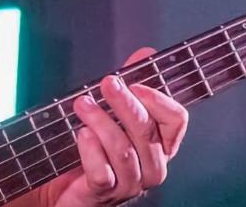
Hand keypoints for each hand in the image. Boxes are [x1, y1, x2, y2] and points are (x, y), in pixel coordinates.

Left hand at [46, 48, 187, 206]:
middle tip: (107, 84)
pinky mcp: (104, 194)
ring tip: (82, 105)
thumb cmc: (97, 149)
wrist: (69, 188)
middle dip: (126, 104)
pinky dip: (91, 151)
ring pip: (124, 150)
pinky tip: (81, 135)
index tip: (134, 82)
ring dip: (101, 122)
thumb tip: (146, 53)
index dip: (158, 99)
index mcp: (161, 144)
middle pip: (148, 131)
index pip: (176, 120)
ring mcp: (131, 184)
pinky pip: (103, 173)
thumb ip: (131, 86)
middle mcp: (152, 166)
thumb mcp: (115, 114)